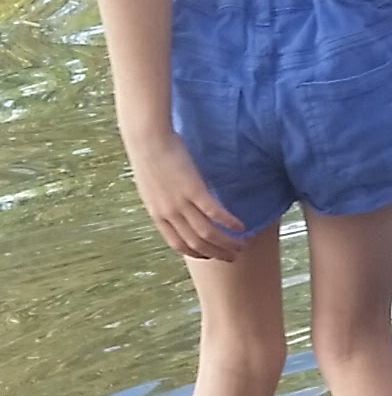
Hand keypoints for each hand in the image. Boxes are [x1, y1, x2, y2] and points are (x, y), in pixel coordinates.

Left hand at [129, 134, 244, 261]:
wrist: (146, 138)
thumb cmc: (148, 154)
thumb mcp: (153, 184)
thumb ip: (165, 198)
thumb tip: (177, 203)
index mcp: (158, 214)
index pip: (178, 244)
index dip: (196, 253)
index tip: (209, 255)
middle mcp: (169, 213)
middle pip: (197, 243)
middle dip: (217, 253)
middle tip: (232, 257)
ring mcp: (181, 203)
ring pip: (208, 233)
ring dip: (227, 243)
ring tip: (241, 245)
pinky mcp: (193, 189)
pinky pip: (214, 213)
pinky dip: (229, 223)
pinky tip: (241, 227)